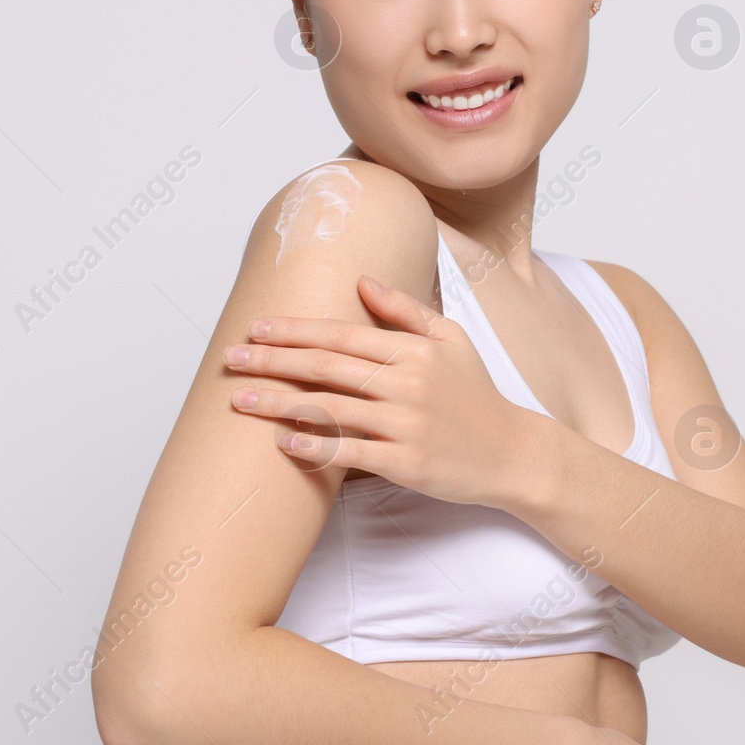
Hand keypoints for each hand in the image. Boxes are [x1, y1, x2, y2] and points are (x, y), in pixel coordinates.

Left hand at [223, 274, 544, 508]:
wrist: (513, 452)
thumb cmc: (476, 395)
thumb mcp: (452, 340)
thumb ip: (406, 311)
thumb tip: (362, 281)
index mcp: (414, 349)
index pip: (341, 334)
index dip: (294, 330)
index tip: (256, 328)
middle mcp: (408, 383)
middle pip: (326, 367)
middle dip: (272, 360)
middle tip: (231, 359)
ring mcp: (406, 424)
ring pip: (329, 409)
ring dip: (278, 404)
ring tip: (240, 400)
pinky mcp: (406, 463)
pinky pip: (350, 453)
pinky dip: (314, 446)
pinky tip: (283, 441)